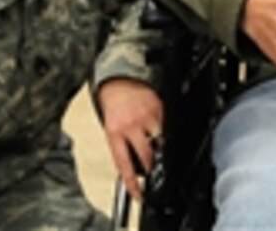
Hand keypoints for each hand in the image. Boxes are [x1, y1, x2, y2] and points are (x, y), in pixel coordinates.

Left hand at [97, 78, 162, 199]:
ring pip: (159, 143)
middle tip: (153, 173)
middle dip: (151, 169)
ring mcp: (145, 117)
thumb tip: (132, 166)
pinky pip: (165, 127)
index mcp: (114, 133)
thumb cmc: (113, 105)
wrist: (119, 79)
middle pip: (147, 156)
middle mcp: (130, 126)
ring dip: (159, 149)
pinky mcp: (158, 109)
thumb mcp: (111, 128)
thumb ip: (121, 145)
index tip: (138, 195)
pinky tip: (156, 127)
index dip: (132, 183)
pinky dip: (163, 132)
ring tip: (154, 147)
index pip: (124, 164)